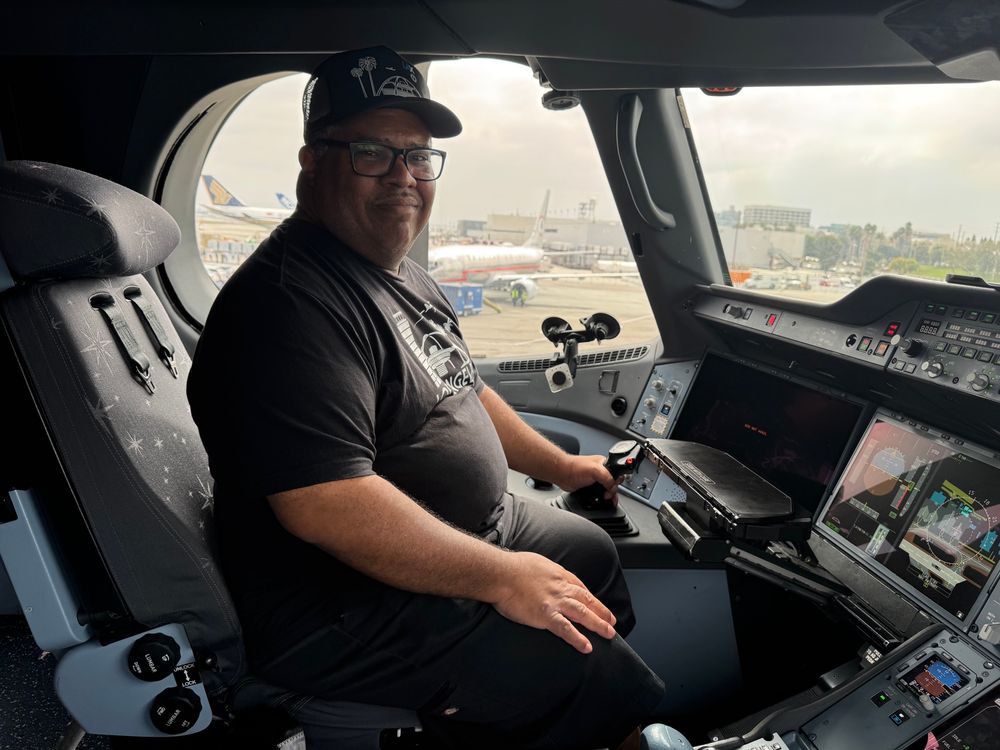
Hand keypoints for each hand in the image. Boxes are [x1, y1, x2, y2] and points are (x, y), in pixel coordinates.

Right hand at [491, 551, 616, 653]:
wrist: (501, 573)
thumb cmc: (513, 566)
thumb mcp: (536, 562)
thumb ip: (544, 572)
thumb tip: (544, 575)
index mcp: (557, 575)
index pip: (579, 586)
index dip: (590, 597)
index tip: (596, 604)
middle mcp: (560, 588)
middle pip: (587, 600)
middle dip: (601, 611)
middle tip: (612, 621)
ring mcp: (555, 602)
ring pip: (583, 614)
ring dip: (598, 624)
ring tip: (609, 634)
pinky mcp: (546, 615)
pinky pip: (566, 629)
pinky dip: (578, 638)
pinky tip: (587, 647)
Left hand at [556, 453, 618, 499]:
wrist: (562, 474)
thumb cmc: (575, 468)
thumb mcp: (596, 470)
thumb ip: (607, 478)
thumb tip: (613, 487)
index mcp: (604, 464)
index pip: (617, 474)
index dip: (616, 483)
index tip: (612, 489)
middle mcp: (601, 471)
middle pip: (613, 483)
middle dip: (612, 491)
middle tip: (608, 496)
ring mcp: (595, 479)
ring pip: (606, 490)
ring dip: (608, 496)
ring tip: (607, 500)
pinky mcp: (590, 487)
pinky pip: (599, 494)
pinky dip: (600, 498)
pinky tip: (600, 500)